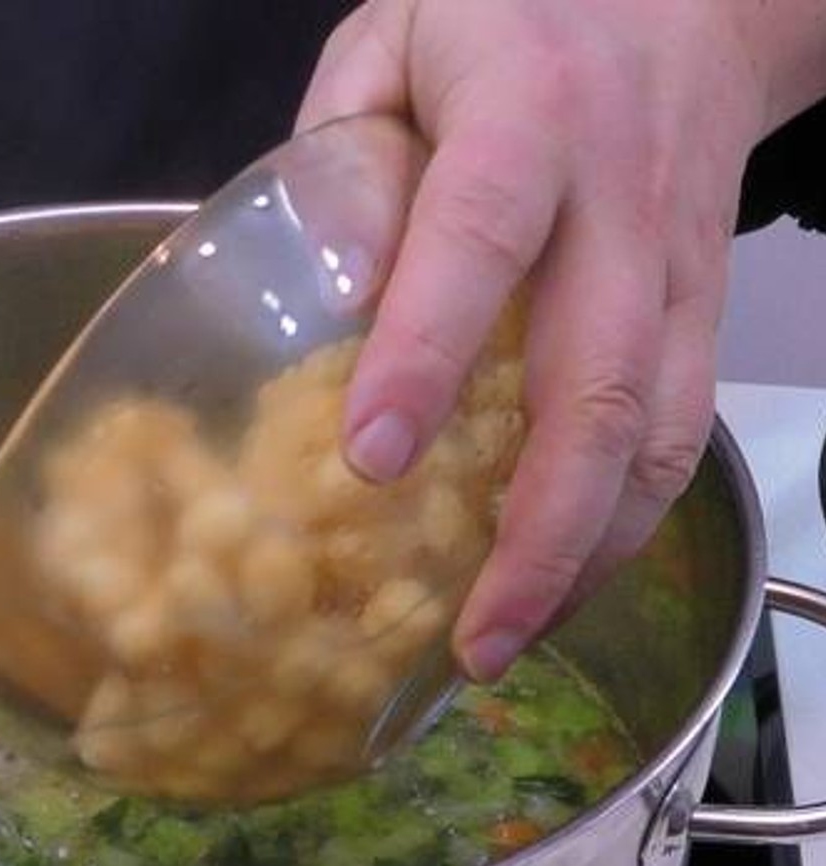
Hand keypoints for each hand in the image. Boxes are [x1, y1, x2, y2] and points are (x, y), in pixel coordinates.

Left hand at [298, 0, 825, 680]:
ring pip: (660, 429)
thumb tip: (324, 289)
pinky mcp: (707, 308)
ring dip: (590, 552)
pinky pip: (682, 430)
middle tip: (467, 636)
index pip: (480, 238)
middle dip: (538, 527)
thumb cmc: (511, 17)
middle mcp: (619, 202)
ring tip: (509, 637)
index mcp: (525, 117)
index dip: (428, 351)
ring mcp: (679, 265)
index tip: (370, 460)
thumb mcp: (395, 38)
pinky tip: (562, 578)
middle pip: (599, 381)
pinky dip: (627, 520)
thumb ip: (342, 147)